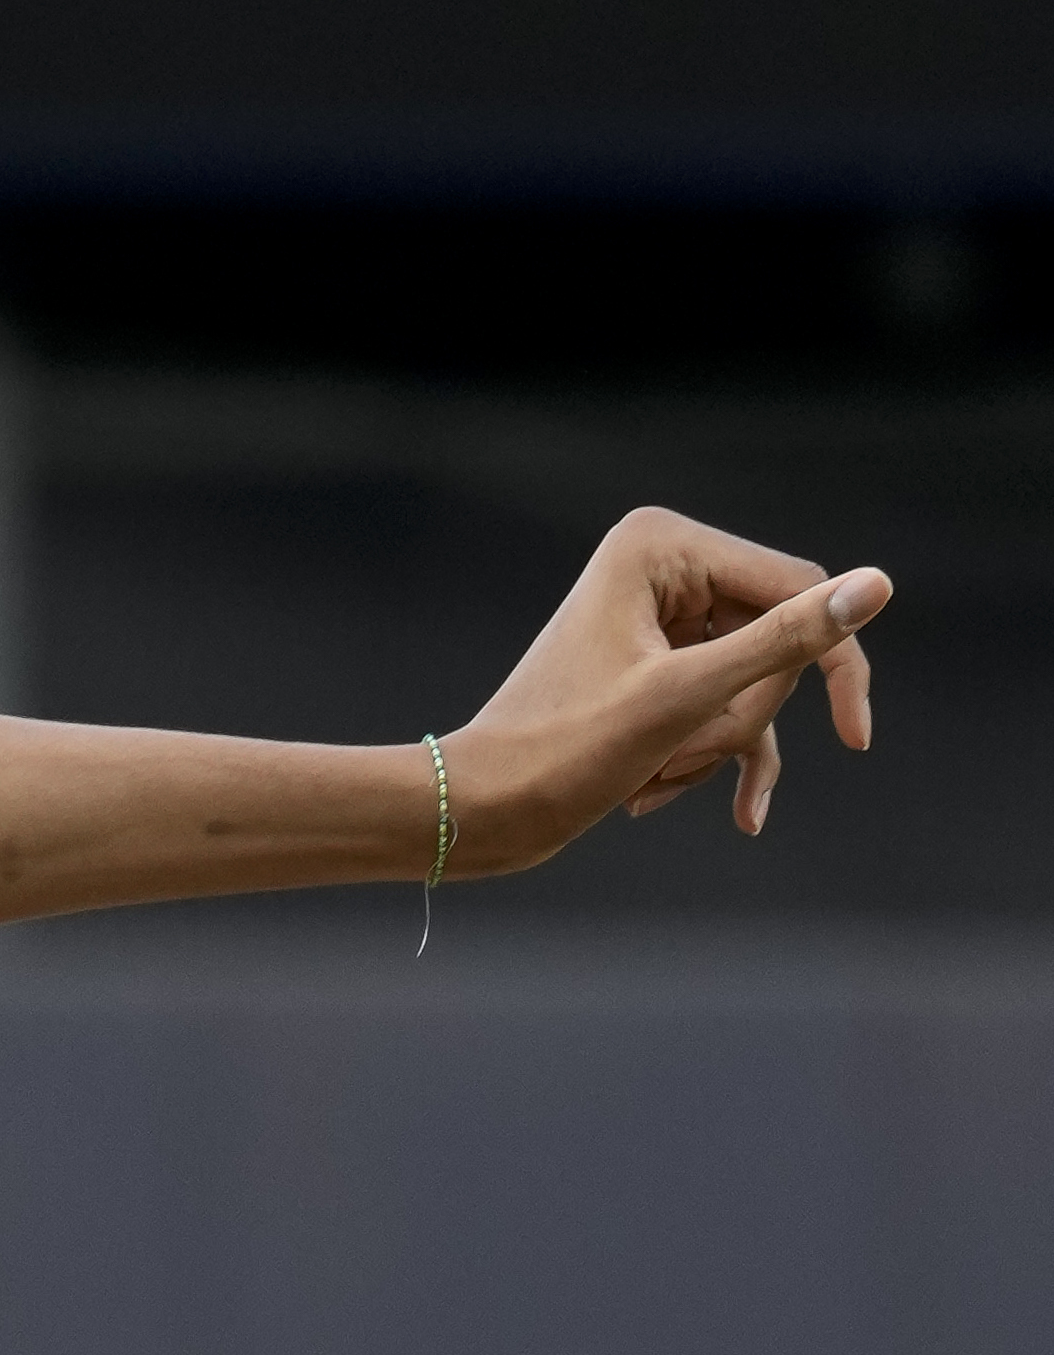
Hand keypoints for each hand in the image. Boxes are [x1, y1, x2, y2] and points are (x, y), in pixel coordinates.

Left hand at [445, 509, 886, 870]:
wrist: (477, 809)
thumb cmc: (561, 753)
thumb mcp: (685, 699)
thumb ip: (784, 641)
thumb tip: (877, 586)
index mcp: (662, 544)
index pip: (796, 588)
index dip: (830, 665)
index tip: (854, 738)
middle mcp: (660, 564)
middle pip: (772, 642)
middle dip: (739, 718)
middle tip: (678, 756)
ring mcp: (656, 615)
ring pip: (748, 684)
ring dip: (713, 747)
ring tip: (651, 780)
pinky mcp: (651, 661)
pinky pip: (717, 704)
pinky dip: (705, 758)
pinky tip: (679, 805)